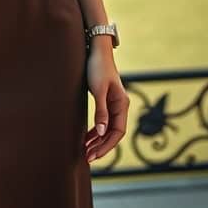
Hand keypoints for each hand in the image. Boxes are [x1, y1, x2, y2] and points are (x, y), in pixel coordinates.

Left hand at [84, 42, 129, 164]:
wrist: (96, 50)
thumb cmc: (98, 68)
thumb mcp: (98, 90)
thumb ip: (101, 111)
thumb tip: (101, 133)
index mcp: (122, 104)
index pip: (118, 132)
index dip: (107, 145)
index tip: (94, 154)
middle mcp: (120, 106)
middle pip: (113, 133)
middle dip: (101, 146)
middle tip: (87, 157)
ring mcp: (114, 104)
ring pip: (107, 128)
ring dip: (97, 140)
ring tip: (85, 151)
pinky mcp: (106, 101)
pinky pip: (103, 121)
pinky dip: (96, 131)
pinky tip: (87, 138)